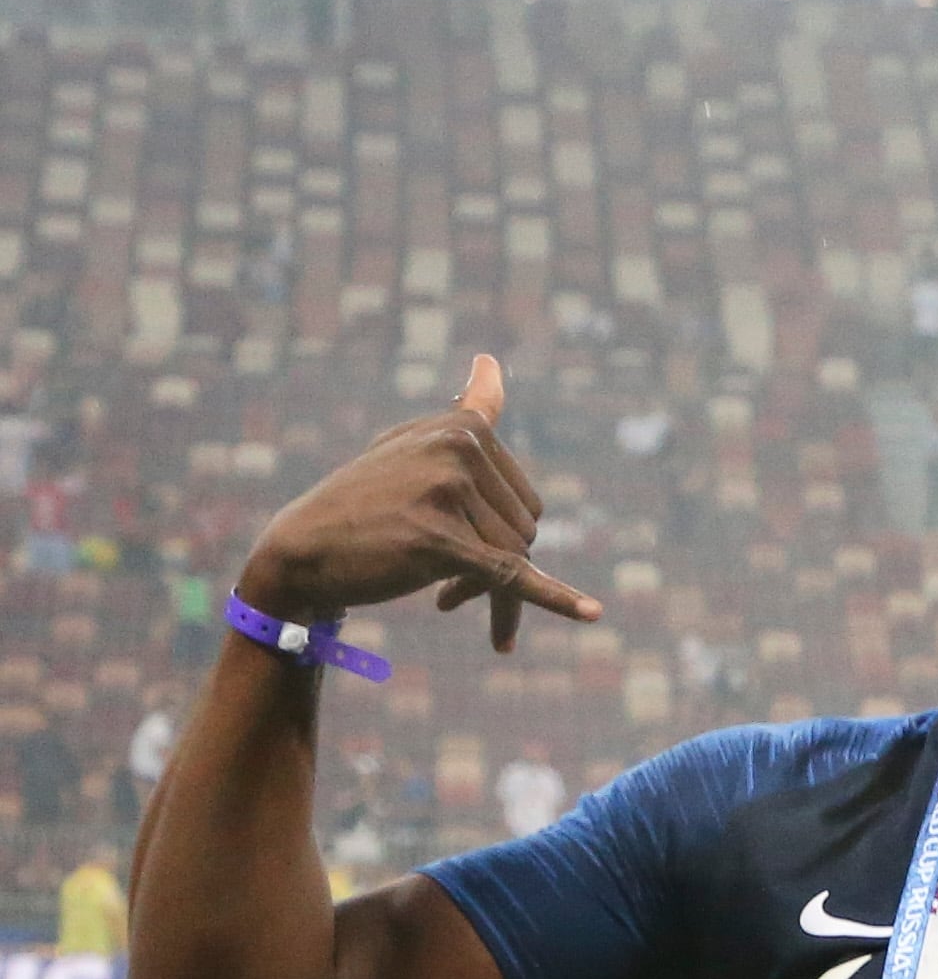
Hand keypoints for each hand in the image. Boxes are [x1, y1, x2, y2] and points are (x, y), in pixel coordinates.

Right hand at [237, 356, 600, 653]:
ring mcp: (448, 491)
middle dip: (494, 561)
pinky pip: (511, 576)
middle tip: (446, 573)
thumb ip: (465, 415)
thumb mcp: (414, 445)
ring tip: (440, 589)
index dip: (500, 532)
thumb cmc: (366, 501)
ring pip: (514, 558)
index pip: (521, 496)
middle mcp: (457, 449)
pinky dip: (553, 599)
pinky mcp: (439, 539)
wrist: (303, 550)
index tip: (468, 540)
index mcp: (461, 428)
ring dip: (483, 588)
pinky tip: (592, 614)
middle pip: (526, 528)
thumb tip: (491, 364)